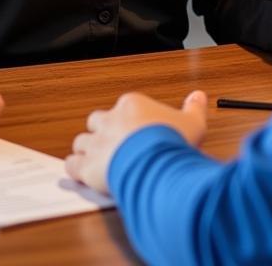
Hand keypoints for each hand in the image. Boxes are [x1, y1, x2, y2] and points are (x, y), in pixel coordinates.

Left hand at [65, 90, 207, 193]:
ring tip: (98, 161)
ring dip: (87, 150)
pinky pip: (73, 164)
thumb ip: (194, 108)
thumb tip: (198, 95)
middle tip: (114, 146)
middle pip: (96, 121)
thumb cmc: (172, 142)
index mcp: (132, 105)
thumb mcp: (192, 122)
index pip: (123, 107)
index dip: (128, 121)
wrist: (156, 163)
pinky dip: (76, 169)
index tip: (137, 133)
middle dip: (101, 132)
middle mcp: (111, 120)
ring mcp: (97, 143)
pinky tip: (82, 175)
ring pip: (81, 141)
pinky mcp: (88, 166)